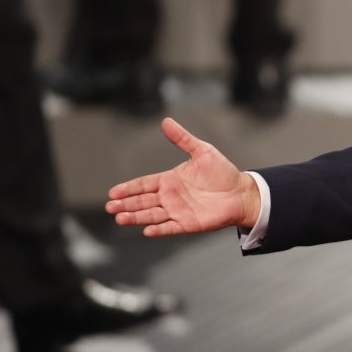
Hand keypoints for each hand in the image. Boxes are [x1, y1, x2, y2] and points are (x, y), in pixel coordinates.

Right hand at [106, 117, 260, 236]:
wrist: (241, 191)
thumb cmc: (223, 173)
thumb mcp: (202, 151)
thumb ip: (182, 139)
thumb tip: (165, 121)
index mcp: (170, 180)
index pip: (143, 184)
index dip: (128, 188)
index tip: (113, 192)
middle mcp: (170, 197)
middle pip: (142, 201)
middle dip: (126, 204)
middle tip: (110, 207)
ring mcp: (178, 211)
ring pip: (151, 215)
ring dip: (136, 217)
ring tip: (120, 218)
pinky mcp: (188, 223)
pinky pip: (170, 227)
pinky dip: (159, 228)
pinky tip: (146, 230)